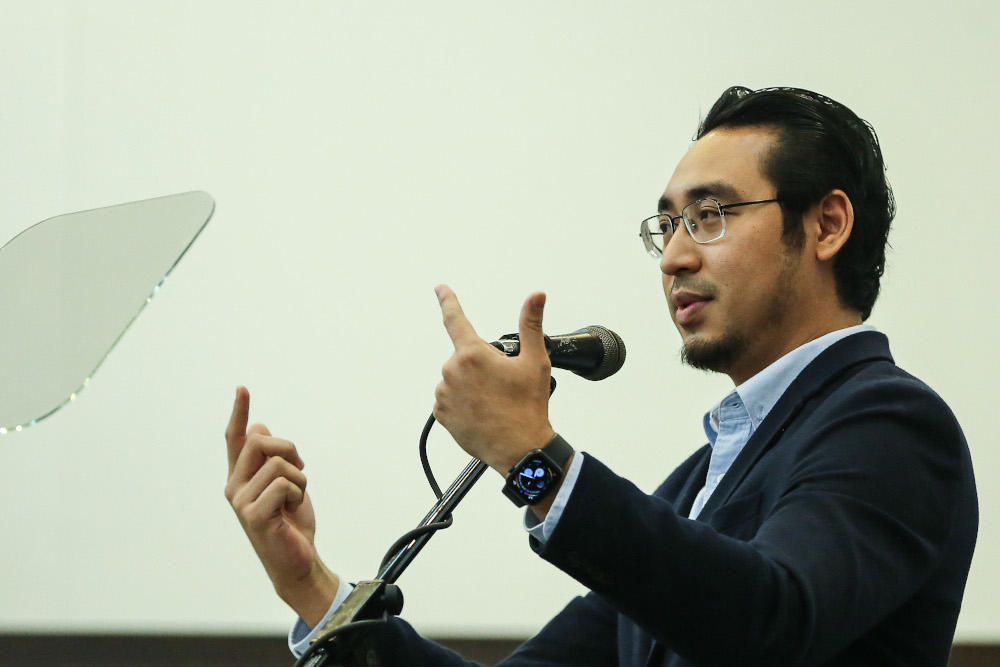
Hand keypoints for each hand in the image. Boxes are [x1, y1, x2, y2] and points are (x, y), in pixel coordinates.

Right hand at [224, 386, 338, 627]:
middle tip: (300, 470)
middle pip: (262, 441)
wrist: (297, 561)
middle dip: (289, 449)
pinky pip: (283, 484)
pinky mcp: (253, 515)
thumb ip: (270, 458)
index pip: (236, 438)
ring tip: (294, 500)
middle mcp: (234, 486)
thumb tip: (261, 426)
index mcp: (241, 476)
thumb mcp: (284, 484)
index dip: (240, 412)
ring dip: (299, 479)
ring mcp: (241, 501)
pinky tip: (291, 512)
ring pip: (278, 463)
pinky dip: (297, 494)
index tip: (242, 389)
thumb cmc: (290, 522)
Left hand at [433, 285, 555, 473]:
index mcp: (472, 354)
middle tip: (502, 383)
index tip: (440, 289)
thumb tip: (536, 296)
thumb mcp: (535, 361)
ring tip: (493, 401)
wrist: (519, 449)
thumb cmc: (528, 407)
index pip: (455, 318)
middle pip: (465, 357)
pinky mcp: (440, 415)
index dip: (447, 300)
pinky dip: (463, 402)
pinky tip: (481, 411)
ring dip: (471, 384)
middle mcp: (452, 371)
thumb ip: (531, 324)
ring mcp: (444, 394)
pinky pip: (450, 399)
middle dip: (481, 364)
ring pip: (457, 379)